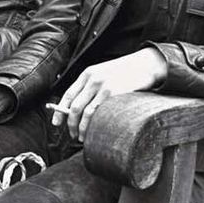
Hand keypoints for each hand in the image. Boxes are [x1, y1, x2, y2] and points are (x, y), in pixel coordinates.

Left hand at [52, 47, 166, 140]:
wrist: (147, 65)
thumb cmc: (127, 73)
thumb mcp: (105, 74)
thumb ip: (93, 87)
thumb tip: (80, 110)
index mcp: (88, 74)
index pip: (68, 94)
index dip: (59, 111)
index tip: (56, 123)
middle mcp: (92, 79)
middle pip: (74, 106)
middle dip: (70, 124)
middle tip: (72, 134)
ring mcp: (102, 87)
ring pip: (83, 112)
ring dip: (80, 128)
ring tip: (82, 137)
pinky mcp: (113, 94)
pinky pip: (96, 113)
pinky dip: (91, 126)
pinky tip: (93, 133)